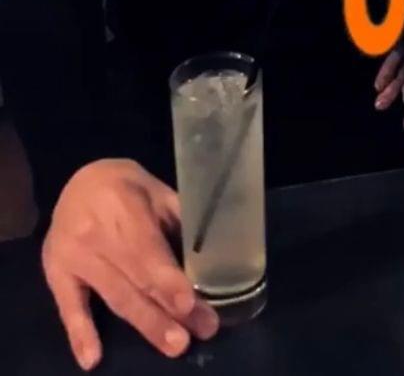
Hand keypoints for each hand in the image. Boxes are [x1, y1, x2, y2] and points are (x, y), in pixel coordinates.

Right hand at [42, 159, 218, 369]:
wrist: (75, 182)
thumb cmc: (124, 186)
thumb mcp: (154, 189)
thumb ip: (177, 217)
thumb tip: (210, 253)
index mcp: (123, 206)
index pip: (147, 250)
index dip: (167, 279)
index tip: (188, 304)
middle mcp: (94, 234)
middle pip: (135, 279)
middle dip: (166, 310)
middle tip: (194, 335)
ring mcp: (73, 257)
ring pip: (113, 296)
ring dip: (145, 323)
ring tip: (173, 345)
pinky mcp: (56, 274)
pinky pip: (69, 307)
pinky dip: (79, 334)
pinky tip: (92, 359)